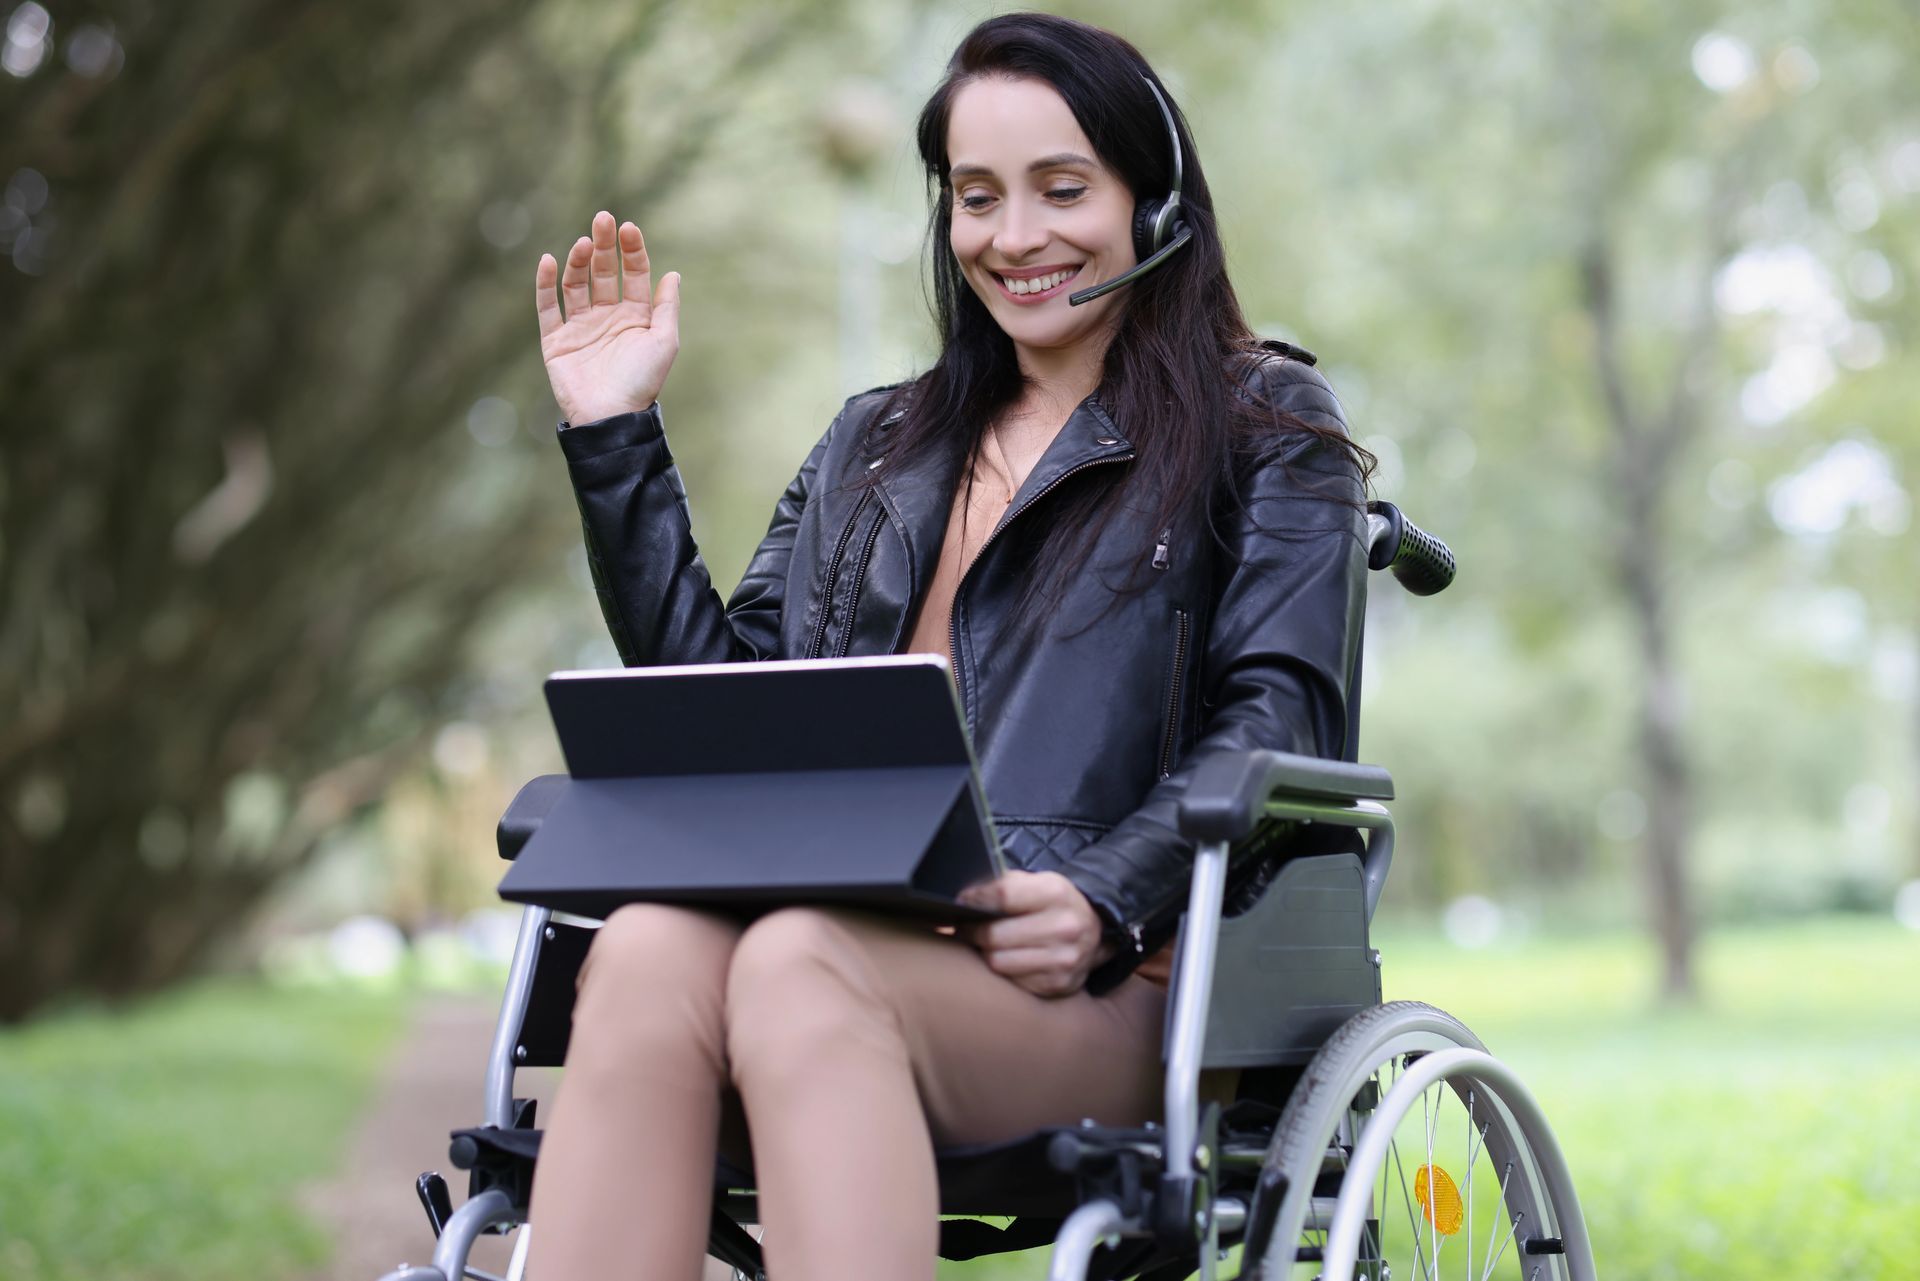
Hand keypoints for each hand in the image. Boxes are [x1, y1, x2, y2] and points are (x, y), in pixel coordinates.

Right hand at [534, 210, 680, 424]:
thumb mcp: (664, 341)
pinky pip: (547, 307)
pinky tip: (549, 260)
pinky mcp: (556, 340)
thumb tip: (673, 274)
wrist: (611, 416)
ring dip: (579, 262)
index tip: (629, 228)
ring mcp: (581, 327)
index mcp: (636, 316)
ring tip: (583, 244)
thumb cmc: (642, 382)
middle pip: (603, 272)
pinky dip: (546, 284)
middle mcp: (607, 317)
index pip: (633, 274)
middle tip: (603, 219)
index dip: (631, 250)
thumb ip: (666, 307)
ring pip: (576, 284)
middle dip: (603, 245)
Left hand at [957, 870, 1115, 998]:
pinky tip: (1008, 959)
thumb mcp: (1037, 882)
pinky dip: (1005, 971)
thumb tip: (965, 899)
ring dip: (986, 954)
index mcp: (1056, 893)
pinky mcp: (1059, 984)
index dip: (975, 900)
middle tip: (966, 928)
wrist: (1094, 932)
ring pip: (998, 962)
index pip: (1002, 896)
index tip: (962, 902)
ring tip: (986, 945)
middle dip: (973, 932)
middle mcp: (1065, 927)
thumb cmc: (1054, 905)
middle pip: (994, 935)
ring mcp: (1064, 959)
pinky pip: (1012, 981)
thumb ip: (1003, 884)